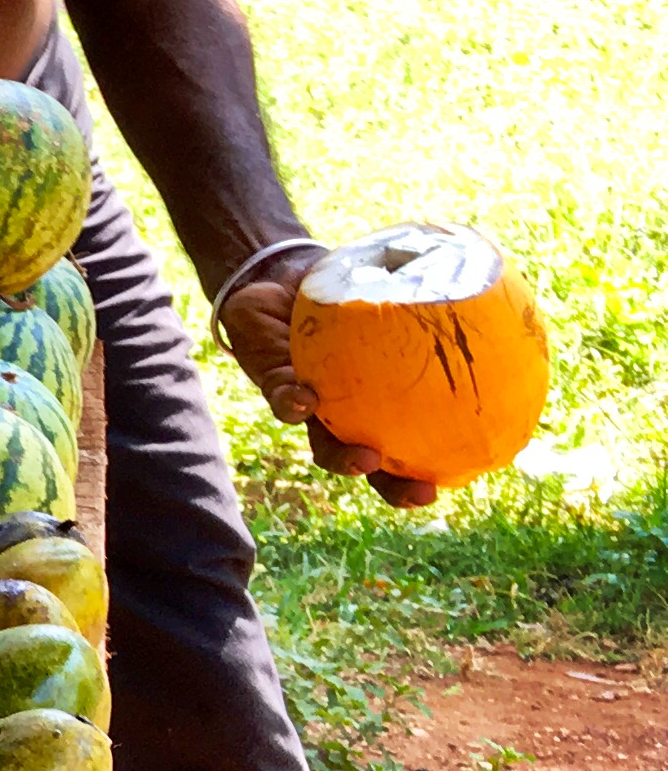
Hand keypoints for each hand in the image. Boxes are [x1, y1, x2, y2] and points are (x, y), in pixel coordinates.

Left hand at [216, 247, 441, 509]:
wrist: (285, 277)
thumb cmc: (350, 289)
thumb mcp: (395, 291)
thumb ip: (428, 291)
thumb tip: (499, 283)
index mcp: (376, 402)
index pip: (407, 446)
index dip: (427, 469)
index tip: (458, 481)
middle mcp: (343, 410)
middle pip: (371, 462)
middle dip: (393, 484)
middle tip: (421, 493)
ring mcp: (308, 397)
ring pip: (323, 442)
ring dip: (343, 456)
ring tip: (363, 458)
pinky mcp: (270, 376)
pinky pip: (281, 394)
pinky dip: (291, 399)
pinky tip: (304, 399)